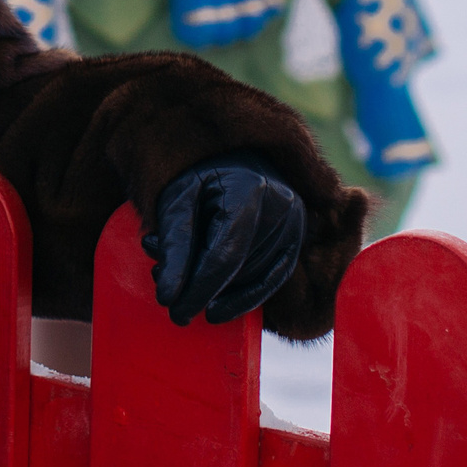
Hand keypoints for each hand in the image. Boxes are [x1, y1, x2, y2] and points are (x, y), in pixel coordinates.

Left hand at [141, 152, 306, 326]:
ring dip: (217, 292)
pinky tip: (217, 306)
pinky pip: (272, 282)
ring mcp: (296, 225)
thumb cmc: (201, 176)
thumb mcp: (177, 199)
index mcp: (249, 188)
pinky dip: (243, 298)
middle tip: (170, 300)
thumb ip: (174, 244)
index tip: (171, 308)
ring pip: (253, 280)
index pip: (225, 255)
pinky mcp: (297, 240)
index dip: (198, 288)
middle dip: (201, 290)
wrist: (237, 158)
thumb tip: (169, 296)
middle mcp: (282, 207)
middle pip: (239, 270)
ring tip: (183, 283)